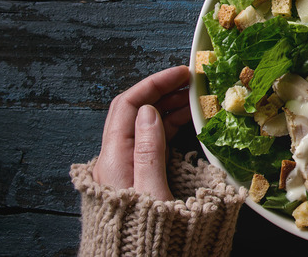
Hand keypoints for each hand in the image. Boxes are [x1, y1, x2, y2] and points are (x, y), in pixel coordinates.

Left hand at [92, 66, 191, 199]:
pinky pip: (150, 142)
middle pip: (134, 112)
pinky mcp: (136, 176)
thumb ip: (148, 150)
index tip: (182, 74)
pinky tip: (187, 124)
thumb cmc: (143, 232)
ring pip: (143, 126)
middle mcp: (115, 159)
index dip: (153, 84)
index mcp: (114, 158)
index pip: (127, 105)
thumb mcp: (150, 192)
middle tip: (193, 83)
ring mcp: (125, 167)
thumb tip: (148, 111)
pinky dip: (169, 127)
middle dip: (163, 92)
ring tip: (193, 100)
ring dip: (167, 108)